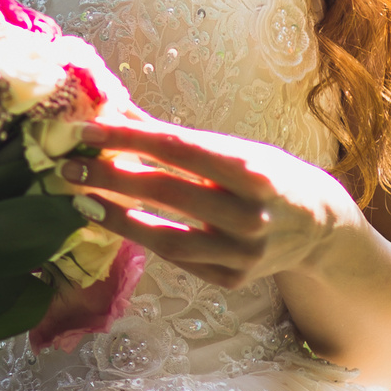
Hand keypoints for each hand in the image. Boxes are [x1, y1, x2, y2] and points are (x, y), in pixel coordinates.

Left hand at [60, 114, 364, 289]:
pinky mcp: (233, 280)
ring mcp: (243, 253)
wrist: (321, 228)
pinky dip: (144, 241)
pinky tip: (116, 223)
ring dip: (117, 219)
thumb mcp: (232, 148)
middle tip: (69, 167)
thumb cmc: (267, 175)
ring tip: (81, 202)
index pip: (178, 148)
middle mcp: (251, 214)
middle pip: (168, 192)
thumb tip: (114, 110)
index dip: (128, 138)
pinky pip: (178, 261)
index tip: (86, 130)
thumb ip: (175, 138)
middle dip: (111, 177)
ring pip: (167, 239)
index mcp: (253, 169)